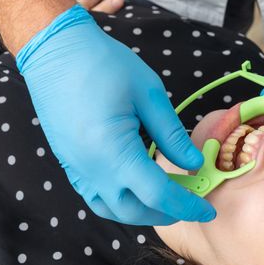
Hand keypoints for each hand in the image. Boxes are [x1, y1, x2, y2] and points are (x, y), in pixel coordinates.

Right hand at [16, 5, 215, 224]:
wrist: (55, 50)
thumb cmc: (105, 65)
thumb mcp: (149, 95)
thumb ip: (172, 135)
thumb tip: (193, 164)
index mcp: (114, 153)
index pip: (158, 195)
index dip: (186, 206)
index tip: (208, 210)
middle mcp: (91, 169)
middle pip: (133, 211)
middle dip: (165, 214)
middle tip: (190, 202)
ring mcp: (76, 168)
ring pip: (111, 208)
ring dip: (141, 212)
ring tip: (165, 198)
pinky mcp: (69, 162)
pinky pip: (94, 195)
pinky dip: (119, 201)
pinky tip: (135, 186)